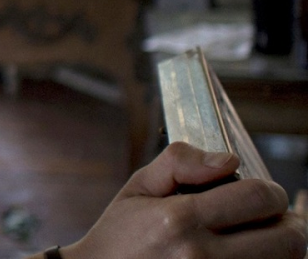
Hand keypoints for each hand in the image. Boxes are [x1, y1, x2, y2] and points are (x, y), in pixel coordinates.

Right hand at [60, 142, 305, 258]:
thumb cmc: (121, 236)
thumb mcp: (138, 188)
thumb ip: (180, 163)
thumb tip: (228, 160)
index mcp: (179, 220)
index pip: (259, 198)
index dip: (271, 190)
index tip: (262, 192)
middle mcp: (200, 257)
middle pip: (288, 239)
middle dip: (288, 222)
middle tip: (272, 217)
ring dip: (282, 248)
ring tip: (262, 238)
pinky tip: (251, 253)